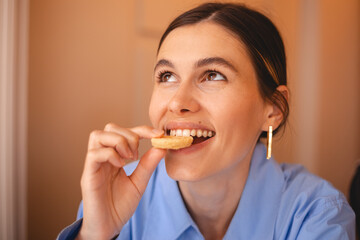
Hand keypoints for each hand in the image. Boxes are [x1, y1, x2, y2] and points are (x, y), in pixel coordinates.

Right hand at [77, 123, 165, 239]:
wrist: (108, 227)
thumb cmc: (120, 206)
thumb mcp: (139, 182)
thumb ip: (148, 165)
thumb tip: (161, 146)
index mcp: (115, 156)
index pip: (125, 132)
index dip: (142, 129)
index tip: (159, 134)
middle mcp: (102, 156)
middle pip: (110, 127)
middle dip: (129, 135)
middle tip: (138, 154)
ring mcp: (94, 164)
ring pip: (98, 135)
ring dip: (119, 142)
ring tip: (130, 158)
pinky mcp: (88, 175)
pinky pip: (94, 154)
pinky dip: (111, 154)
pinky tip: (121, 165)